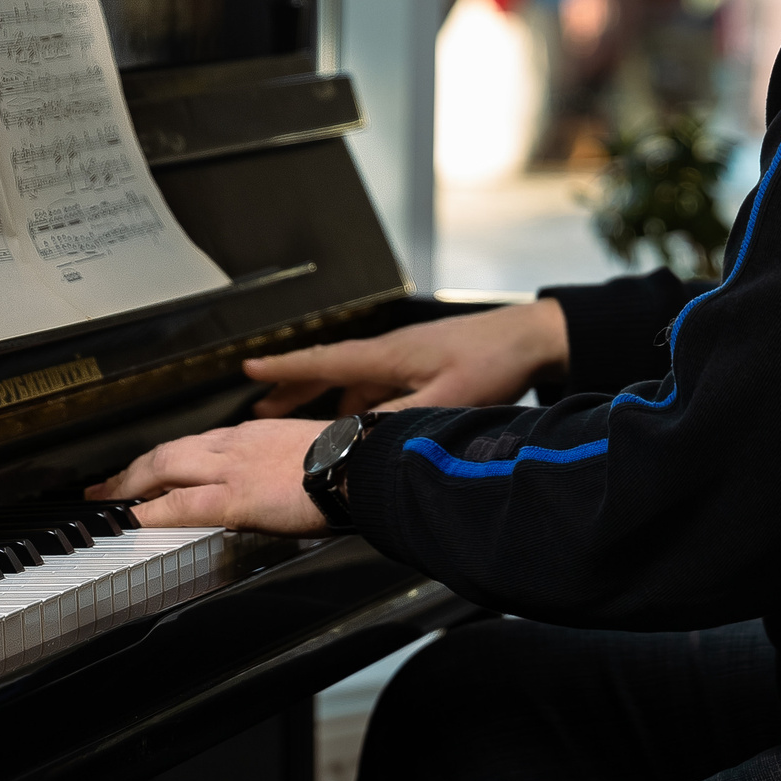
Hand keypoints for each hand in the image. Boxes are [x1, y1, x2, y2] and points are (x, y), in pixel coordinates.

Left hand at [85, 417, 328, 532]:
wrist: (364, 464)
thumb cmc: (352, 461)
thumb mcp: (312, 451)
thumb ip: (287, 465)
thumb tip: (287, 485)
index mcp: (257, 434)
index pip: (200, 444)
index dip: (170, 458)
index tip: (155, 470)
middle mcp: (236, 444)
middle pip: (170, 451)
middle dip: (134, 469)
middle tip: (110, 486)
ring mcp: (231, 468)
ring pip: (163, 468)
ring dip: (130, 486)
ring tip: (108, 503)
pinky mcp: (233, 497)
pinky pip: (177, 504)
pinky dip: (148, 513)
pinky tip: (129, 523)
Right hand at [244, 298, 567, 416]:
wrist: (531, 338)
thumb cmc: (494, 360)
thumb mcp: (445, 398)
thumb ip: (402, 422)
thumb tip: (363, 442)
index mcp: (388, 355)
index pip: (323, 361)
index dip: (284, 369)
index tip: (249, 370)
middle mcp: (391, 353)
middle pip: (330, 371)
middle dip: (293, 388)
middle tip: (260, 404)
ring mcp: (407, 359)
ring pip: (354, 381)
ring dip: (326, 399)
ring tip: (301, 422)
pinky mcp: (424, 367)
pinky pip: (377, 386)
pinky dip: (358, 403)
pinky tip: (359, 422)